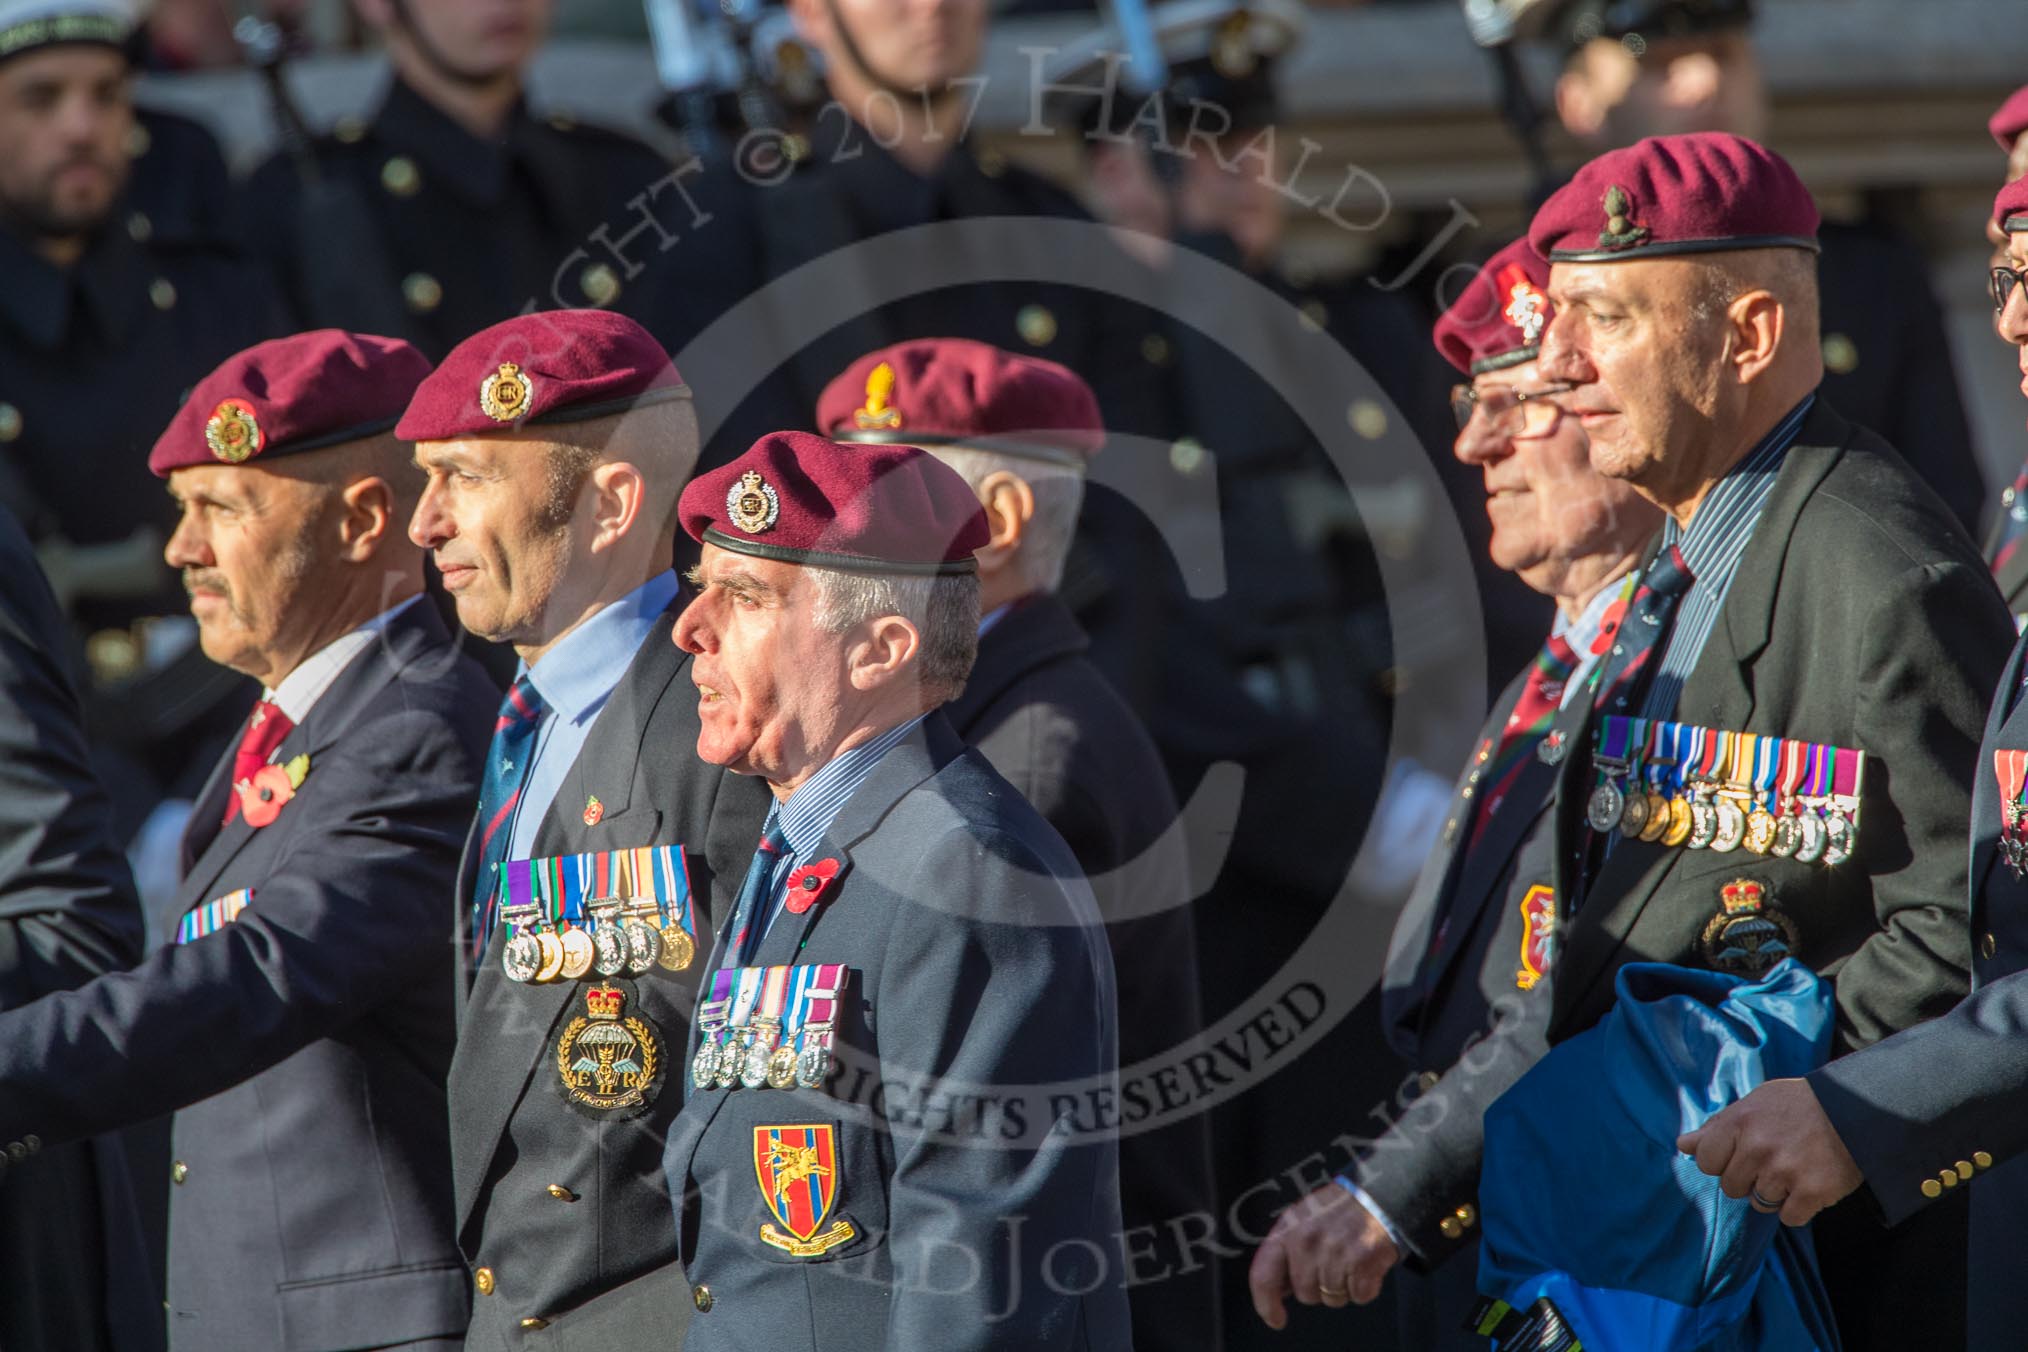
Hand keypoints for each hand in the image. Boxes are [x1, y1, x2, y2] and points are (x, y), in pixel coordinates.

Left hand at [1248, 1182, 1400, 1330]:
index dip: (1266, 1305)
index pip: (1264, 1276)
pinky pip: (1359, 1297)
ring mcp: (1335, 1253)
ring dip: (1342, 1288)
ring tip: (1349, 1259)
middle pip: (1305, 1294)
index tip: (1276, 1319)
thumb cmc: (1337, 1210)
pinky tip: (1365, 1264)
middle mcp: (1307, 1242)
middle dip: (1318, 1288)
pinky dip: (1365, 1288)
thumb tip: (1279, 1290)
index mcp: (1287, 1230)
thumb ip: (1286, 1251)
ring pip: (1333, 1299)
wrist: (1377, 1196)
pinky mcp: (1363, 1263)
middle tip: (1332, 1262)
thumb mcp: (1302, 1220)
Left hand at [1677, 1077, 1863, 1226]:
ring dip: (1774, 1193)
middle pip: (1731, 1187)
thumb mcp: (1754, 1104)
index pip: (1706, 1162)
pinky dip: (1799, 1207)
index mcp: (1738, 1122)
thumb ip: (1717, 1126)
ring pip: (1759, 1204)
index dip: (1722, 1163)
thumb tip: (1683, 1145)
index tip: (1740, 1155)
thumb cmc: (1798, 1105)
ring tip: (1793, 1169)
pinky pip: (1789, 1217)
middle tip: (1772, 1161)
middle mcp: (1757, 1148)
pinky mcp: (1812, 1192)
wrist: (1856, 1108)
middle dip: (1748, 1179)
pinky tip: (1809, 1185)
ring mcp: (1784, 1171)